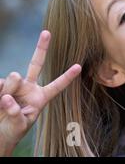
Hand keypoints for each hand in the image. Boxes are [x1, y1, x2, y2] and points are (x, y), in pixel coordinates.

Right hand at [0, 31, 80, 151]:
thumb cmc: (13, 130)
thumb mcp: (19, 125)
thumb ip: (15, 112)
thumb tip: (7, 97)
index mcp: (41, 97)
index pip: (56, 86)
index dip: (67, 77)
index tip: (79, 66)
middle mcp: (29, 87)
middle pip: (36, 64)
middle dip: (41, 47)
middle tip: (47, 33)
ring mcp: (14, 85)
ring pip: (13, 79)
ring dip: (8, 91)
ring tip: (3, 106)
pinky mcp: (0, 86)